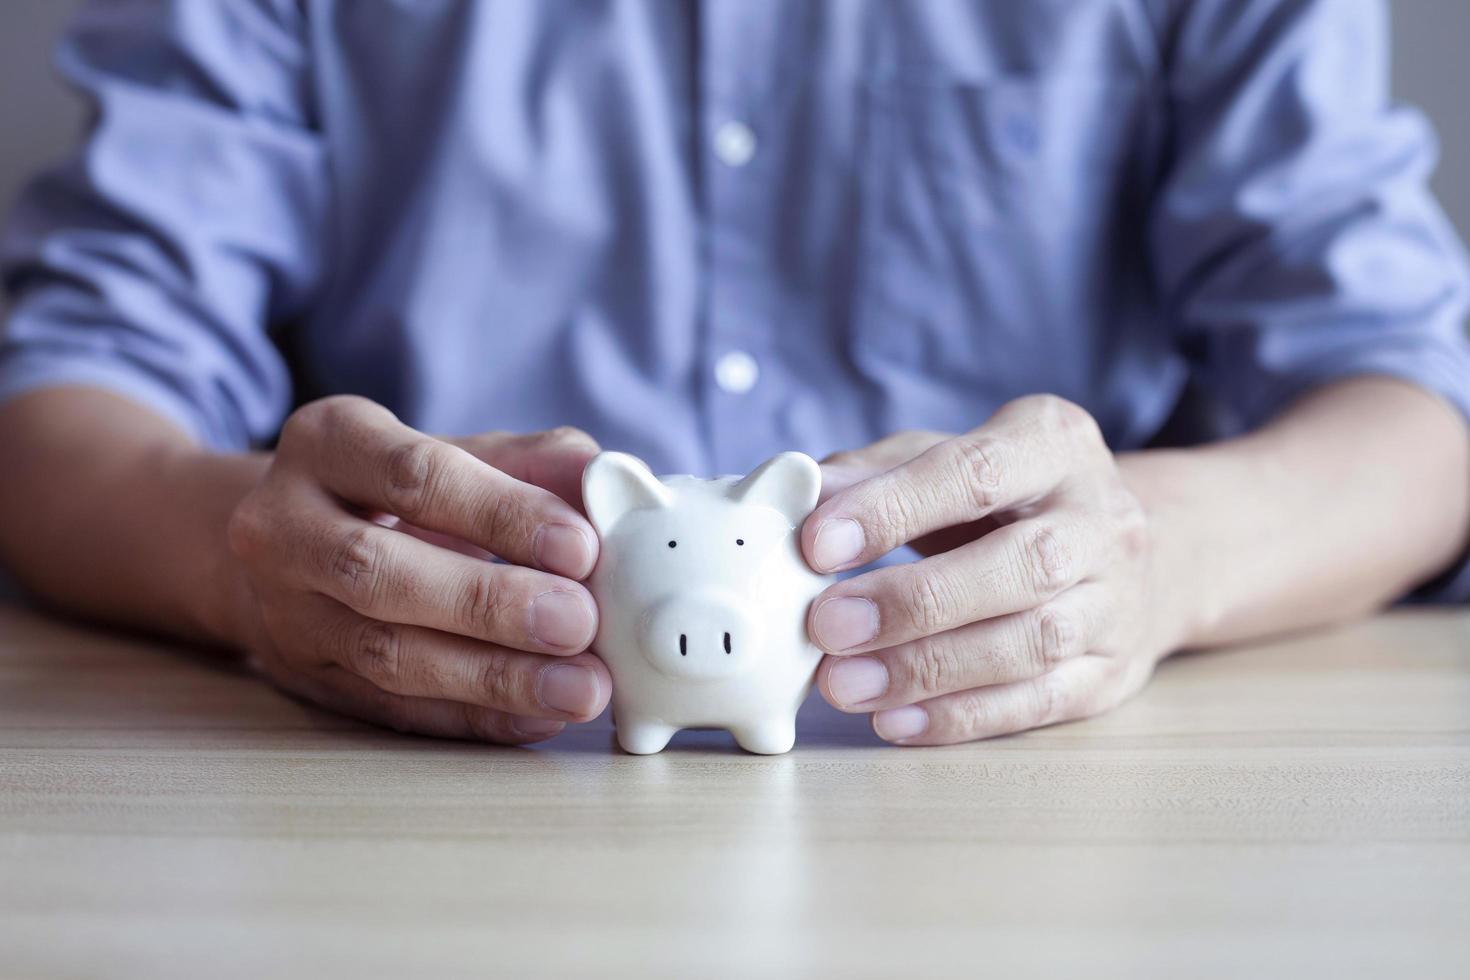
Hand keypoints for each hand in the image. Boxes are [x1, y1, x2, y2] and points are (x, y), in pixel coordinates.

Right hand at [225, 396, 610, 742]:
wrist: (293, 541)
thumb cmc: (397, 490)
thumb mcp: (456, 451)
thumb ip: (533, 462)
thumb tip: (608, 481)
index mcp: (330, 442)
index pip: (416, 476)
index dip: (501, 514)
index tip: (580, 546)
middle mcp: (286, 525)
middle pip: (383, 571)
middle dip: (491, 604)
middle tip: (580, 623)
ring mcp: (287, 611)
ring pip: (385, 654)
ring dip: (493, 678)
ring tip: (579, 687)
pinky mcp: (308, 680)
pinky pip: (393, 711)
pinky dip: (474, 718)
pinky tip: (538, 717)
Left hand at [801, 396, 1176, 744]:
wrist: (1133, 545)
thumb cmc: (1007, 496)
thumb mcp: (947, 456)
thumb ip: (875, 471)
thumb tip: (798, 493)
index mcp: (1055, 444)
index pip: (977, 472)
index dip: (895, 508)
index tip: (817, 543)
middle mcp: (1100, 520)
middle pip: (1021, 565)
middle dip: (915, 601)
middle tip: (827, 626)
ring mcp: (1115, 601)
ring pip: (1033, 643)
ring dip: (930, 670)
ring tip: (844, 683)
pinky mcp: (1110, 672)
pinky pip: (1039, 703)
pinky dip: (962, 717)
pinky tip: (894, 721)